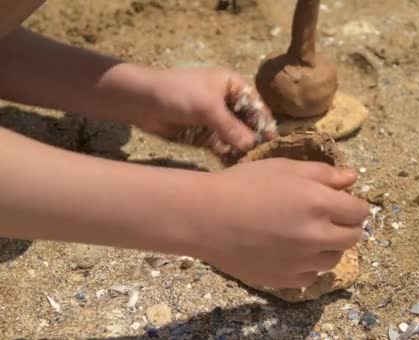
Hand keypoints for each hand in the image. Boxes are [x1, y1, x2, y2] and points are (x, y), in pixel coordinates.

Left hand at [140, 66, 277, 155]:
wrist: (141, 101)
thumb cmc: (177, 93)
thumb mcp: (207, 107)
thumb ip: (230, 126)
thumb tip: (251, 145)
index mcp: (233, 87)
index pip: (256, 106)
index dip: (264, 122)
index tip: (271, 141)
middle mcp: (227, 104)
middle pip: (248, 124)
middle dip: (254, 139)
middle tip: (261, 158)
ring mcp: (216, 121)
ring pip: (236, 138)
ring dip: (241, 150)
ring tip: (249, 166)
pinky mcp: (205, 136)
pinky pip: (222, 148)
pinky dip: (227, 156)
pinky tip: (233, 167)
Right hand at [187, 159, 368, 288]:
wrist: (205, 218)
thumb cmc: (243, 185)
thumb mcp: (284, 168)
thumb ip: (324, 174)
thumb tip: (352, 179)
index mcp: (319, 204)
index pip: (359, 211)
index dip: (353, 204)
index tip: (341, 202)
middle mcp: (316, 236)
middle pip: (353, 238)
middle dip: (346, 225)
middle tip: (327, 218)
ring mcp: (301, 262)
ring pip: (334, 259)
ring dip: (328, 246)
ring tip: (306, 234)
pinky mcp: (285, 280)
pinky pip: (311, 276)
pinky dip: (308, 264)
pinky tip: (290, 251)